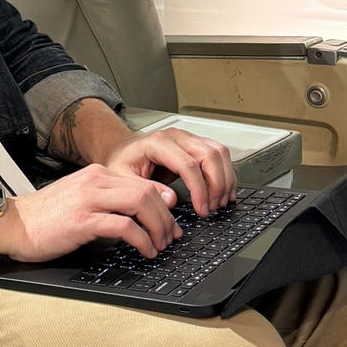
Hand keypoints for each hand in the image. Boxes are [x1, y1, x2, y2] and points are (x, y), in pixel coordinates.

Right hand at [0, 164, 181, 261]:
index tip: (170, 221)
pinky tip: (145, 250)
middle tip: (170, 236)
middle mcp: (94, 181)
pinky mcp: (82, 220)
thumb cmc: (43, 217)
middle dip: (165, 217)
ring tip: (160, 245)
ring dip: (157, 228)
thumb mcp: (78, 198)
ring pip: (140, 204)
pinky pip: (124, 226)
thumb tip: (135, 213)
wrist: (12, 224)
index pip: (141, 182)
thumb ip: (104, 199)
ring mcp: (88, 199)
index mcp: (95, 174)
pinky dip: (142, 240)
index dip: (162, 204)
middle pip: (146, 191)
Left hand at [103, 127, 236, 217]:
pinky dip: (225, 174)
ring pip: (219, 152)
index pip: (188, 164)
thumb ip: (147, 189)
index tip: (202, 209)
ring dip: (225, 179)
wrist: (121, 151)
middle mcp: (176, 136)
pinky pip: (218, 155)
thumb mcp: (124, 179)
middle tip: (212, 207)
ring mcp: (187, 138)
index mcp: (158, 143)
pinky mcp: (194, 144)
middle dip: (216, 185)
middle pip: (209, 155)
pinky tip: (224, 191)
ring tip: (219, 202)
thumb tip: (171, 199)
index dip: (199, 189)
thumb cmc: (122, 163)